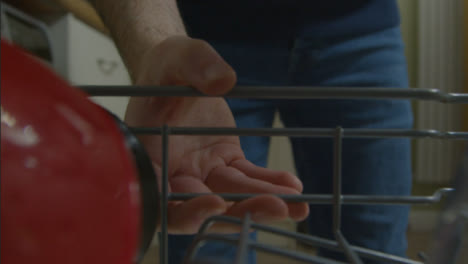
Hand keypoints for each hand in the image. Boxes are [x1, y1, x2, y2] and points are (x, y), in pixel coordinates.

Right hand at [125, 36, 308, 233]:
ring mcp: (202, 171)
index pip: (161, 199)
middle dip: (240, 211)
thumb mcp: (176, 58)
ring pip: (232, 196)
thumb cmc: (168, 67)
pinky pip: (248, 176)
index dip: (186, 210)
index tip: (216, 203)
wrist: (180, 72)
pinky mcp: (226, 162)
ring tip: (297, 206)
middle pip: (203, 207)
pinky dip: (269, 182)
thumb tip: (223, 80)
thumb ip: (193, 65)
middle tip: (276, 208)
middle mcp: (174, 174)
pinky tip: (293, 185)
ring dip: (264, 201)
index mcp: (149, 158)